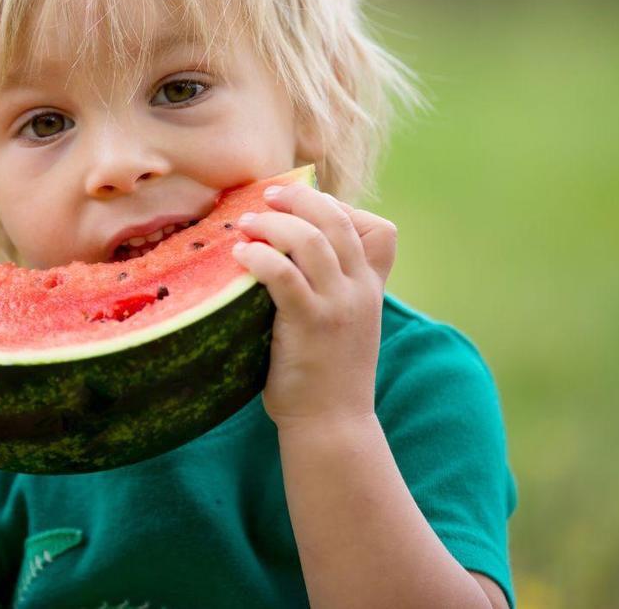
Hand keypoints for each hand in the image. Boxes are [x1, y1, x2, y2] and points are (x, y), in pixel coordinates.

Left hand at [231, 182, 396, 432]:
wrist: (332, 424)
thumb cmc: (327, 373)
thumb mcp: (345, 323)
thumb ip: (332, 287)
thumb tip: (288, 250)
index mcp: (372, 288)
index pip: (378, 229)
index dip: (339, 208)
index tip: (305, 206)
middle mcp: (360, 290)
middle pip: (337, 221)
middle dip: (301, 199)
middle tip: (269, 195)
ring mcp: (338, 306)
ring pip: (310, 240)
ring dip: (273, 224)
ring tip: (245, 222)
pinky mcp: (310, 323)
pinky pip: (283, 274)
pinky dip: (259, 256)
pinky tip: (239, 254)